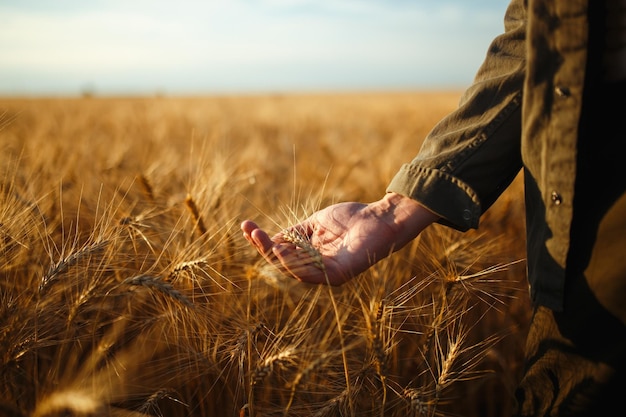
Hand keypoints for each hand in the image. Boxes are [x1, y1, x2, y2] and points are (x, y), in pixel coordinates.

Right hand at [241, 193, 437, 284]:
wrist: (379, 217)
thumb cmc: (351, 219)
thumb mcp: (315, 223)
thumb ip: (295, 233)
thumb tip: (271, 239)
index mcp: (310, 257)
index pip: (281, 255)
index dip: (262, 242)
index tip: (245, 227)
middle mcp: (317, 269)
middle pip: (283, 264)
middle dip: (264, 248)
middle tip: (249, 231)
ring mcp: (327, 274)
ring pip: (293, 270)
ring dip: (275, 255)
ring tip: (262, 239)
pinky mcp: (339, 274)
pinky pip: (311, 273)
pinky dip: (294, 263)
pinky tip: (282, 250)